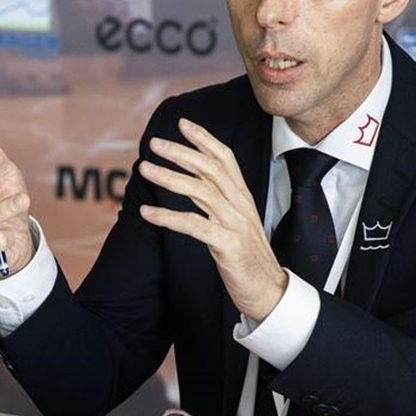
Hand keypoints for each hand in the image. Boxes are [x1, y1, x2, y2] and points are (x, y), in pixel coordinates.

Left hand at [137, 117, 287, 320]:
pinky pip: (194, 225)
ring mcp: (235, 224)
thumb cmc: (248, 258)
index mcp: (242, 197)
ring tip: (145, 169)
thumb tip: (191, 184)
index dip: (204, 139)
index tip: (182, 124)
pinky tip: (146, 213)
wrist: (270, 292)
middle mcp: (239, 205)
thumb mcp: (235, 223)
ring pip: (200, 192)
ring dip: (169, 178)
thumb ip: (217, 202)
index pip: (224, 158)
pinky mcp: (228, 245)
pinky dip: (168, 217)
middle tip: (154, 143)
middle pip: (210, 169)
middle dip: (180, 152)